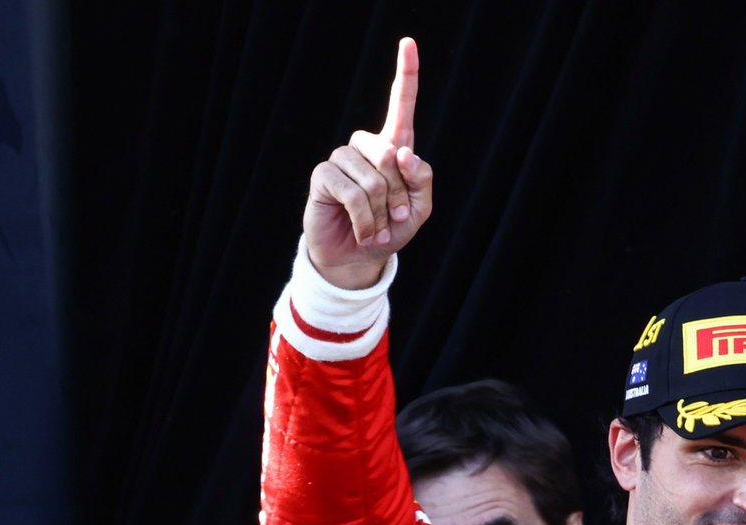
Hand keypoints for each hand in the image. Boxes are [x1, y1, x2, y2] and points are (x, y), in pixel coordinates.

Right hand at [303, 36, 433, 288]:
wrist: (360, 258)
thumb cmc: (391, 231)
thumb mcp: (420, 210)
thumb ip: (422, 181)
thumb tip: (404, 152)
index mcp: (394, 149)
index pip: (401, 106)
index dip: (406, 76)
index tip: (409, 43)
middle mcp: (366, 147)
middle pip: (391, 153)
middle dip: (400, 195)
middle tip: (397, 219)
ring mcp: (342, 159)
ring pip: (373, 178)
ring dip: (382, 212)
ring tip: (377, 228)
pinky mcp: (324, 176)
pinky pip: (352, 192)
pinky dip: (365, 219)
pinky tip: (364, 231)